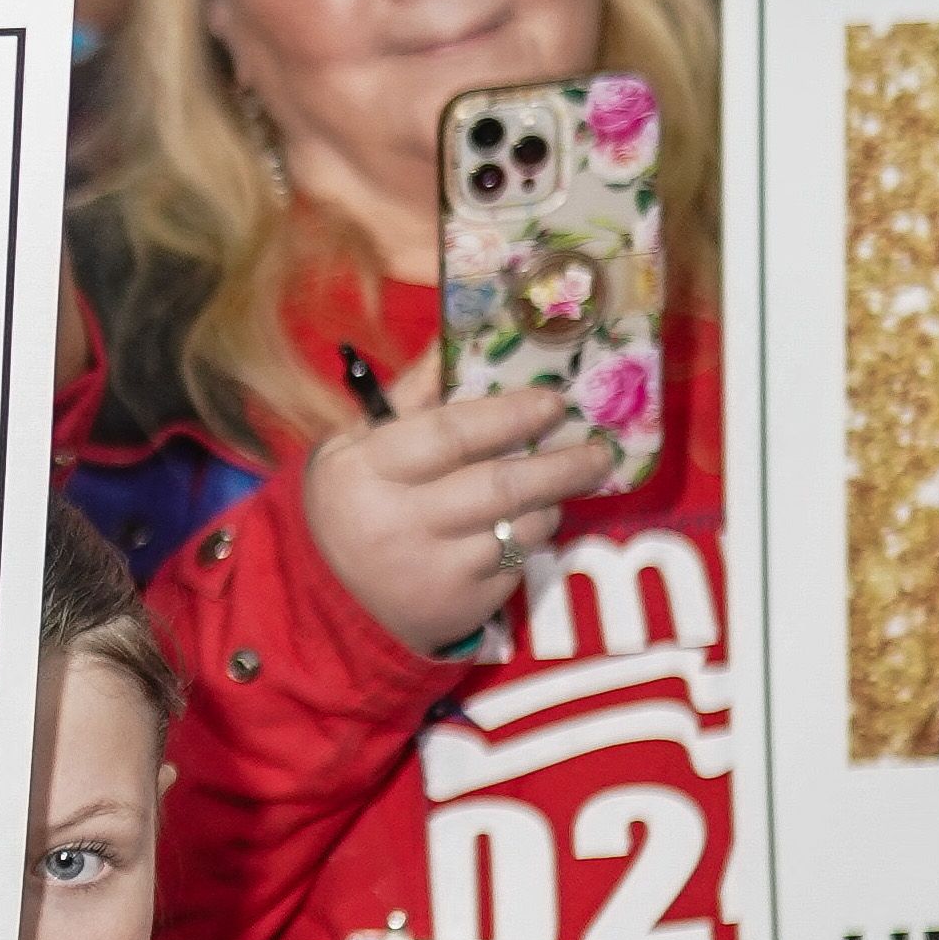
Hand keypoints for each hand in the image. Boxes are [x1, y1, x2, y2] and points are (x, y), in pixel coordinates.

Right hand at [301, 361, 611, 655]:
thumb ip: (413, 395)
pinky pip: (516, 563)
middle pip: (498, 486)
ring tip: (559, 483)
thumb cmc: (360, 497)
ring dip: (550, 501)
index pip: (449, 435)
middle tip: (599, 449)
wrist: (339, 593)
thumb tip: (460, 335)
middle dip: (560, 465)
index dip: (509, 415)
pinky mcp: (458, 603)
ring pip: (518, 527)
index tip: (554, 402)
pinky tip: (524, 525)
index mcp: (364, 470)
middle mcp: (393, 523)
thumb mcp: (361, 441)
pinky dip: (531, 538)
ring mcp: (428, 569)